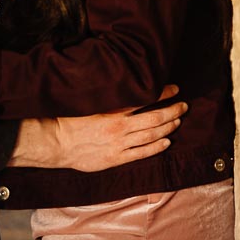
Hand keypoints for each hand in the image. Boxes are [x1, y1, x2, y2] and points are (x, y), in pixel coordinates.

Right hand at [11, 86, 186, 170]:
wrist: (55, 143)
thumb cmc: (69, 119)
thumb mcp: (88, 101)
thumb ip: (107, 95)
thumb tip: (122, 81)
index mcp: (111, 110)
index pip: (144, 99)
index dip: (162, 94)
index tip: (175, 88)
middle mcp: (118, 127)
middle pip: (153, 118)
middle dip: (171, 111)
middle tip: (183, 106)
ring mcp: (118, 144)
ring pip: (151, 135)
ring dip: (167, 127)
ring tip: (178, 121)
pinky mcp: (115, 158)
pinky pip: (141, 153)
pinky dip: (156, 147)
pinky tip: (167, 142)